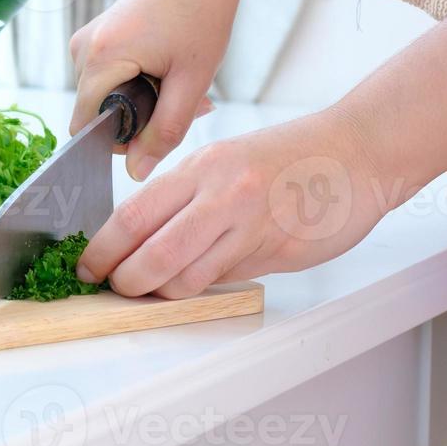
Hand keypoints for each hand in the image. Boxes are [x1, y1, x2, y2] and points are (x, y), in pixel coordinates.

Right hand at [69, 0, 241, 178]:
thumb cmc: (201, 12)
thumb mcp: (192, 80)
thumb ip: (165, 131)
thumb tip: (136, 173)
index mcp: (99, 59)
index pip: (86, 128)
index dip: (121, 142)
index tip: (162, 129)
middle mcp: (81, 49)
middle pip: (97, 113)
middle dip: (139, 120)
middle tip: (187, 104)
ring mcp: (85, 41)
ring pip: (104, 97)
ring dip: (141, 102)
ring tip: (181, 83)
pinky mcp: (95, 37)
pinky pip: (107, 78)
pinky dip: (136, 84)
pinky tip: (168, 70)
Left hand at [76, 108, 386, 298]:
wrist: (358, 153)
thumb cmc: (293, 156)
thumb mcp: (228, 161)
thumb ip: (191, 199)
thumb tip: (148, 240)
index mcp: (202, 168)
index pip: (133, 215)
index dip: (104, 249)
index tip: (89, 266)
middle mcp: (222, 195)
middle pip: (153, 255)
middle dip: (126, 281)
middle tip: (116, 288)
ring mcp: (251, 225)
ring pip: (188, 278)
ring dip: (164, 292)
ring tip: (156, 289)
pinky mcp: (279, 251)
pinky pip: (227, 279)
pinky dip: (205, 286)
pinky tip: (202, 280)